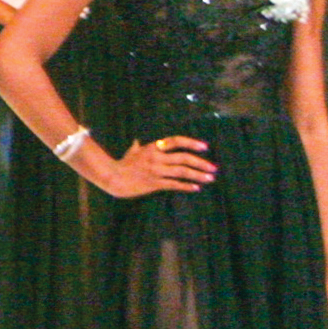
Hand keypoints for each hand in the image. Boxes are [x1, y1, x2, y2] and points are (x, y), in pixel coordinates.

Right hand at [101, 134, 215, 196]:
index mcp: (153, 147)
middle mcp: (157, 157)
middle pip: (184, 158)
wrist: (114, 178)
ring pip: (182, 172)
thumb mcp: (132, 151)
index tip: (205, 147)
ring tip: (210, 178)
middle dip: (201, 163)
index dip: (192, 143)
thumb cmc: (123, 163)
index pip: (176, 141)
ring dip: (198, 175)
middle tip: (213, 168)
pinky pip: (174, 184)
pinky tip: (196, 188)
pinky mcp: (155, 184)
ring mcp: (156, 171)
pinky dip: (186, 186)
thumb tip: (138, 141)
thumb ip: (138, 146)